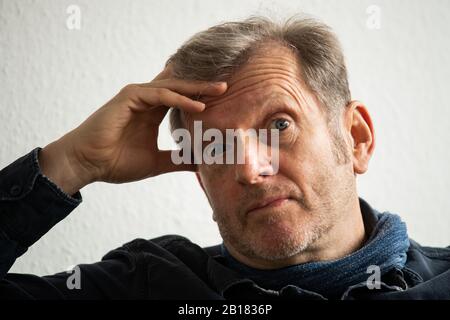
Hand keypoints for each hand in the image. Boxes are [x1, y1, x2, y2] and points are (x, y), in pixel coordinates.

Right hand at [39, 66, 226, 194]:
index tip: (225, 101)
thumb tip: (201, 165)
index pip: (182, 99)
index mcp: (152, 112)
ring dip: (196, 88)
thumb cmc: (116, 162)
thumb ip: (178, 160)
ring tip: (220, 90)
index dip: (202, 97)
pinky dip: (179, 98)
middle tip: (228, 86)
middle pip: (180, 88)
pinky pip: (160, 94)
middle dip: (204, 86)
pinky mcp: (129, 97)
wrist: (88, 164)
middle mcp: (146, 100)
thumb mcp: (157, 162)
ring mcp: (137, 96)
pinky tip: (198, 105)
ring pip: (172, 86)